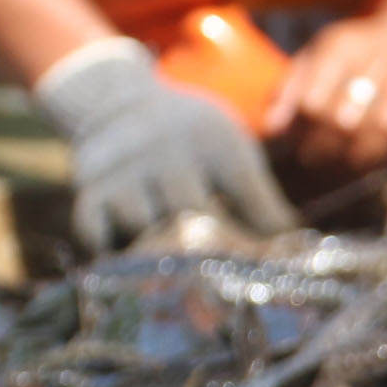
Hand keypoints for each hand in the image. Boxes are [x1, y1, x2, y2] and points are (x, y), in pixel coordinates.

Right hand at [30, 38, 296, 253]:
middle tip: (227, 281)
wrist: (117, 105)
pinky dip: (119, 259)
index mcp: (210, 139)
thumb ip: (262, 199)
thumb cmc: (191, 142)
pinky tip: (135, 265)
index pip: (245, 192)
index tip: (274, 261)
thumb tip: (297, 252)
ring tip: (179, 269)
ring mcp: (121, 170)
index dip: (263, 232)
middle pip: (194, 218)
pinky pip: (103, 241)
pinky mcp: (88, 192)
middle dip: (215, 252)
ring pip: (147, 233)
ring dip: (164, 255)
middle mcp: (163, 149)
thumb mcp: (232, 150)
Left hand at [269, 10, 386, 179]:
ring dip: (365, 157)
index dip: (303, 131)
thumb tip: (272, 129)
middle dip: (329, 149)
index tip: (304, 141)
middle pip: (345, 122)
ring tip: (354, 160)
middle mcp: (384, 64)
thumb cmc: (362, 50)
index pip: (312, 103)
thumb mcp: (321, 52)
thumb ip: (292, 87)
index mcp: (346, 48)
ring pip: (385, 133)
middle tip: (326, 158)